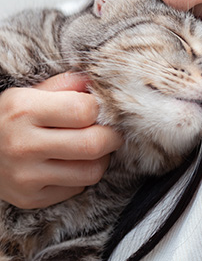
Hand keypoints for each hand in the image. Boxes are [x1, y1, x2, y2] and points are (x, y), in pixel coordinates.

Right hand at [0, 72, 122, 208]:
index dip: (99, 108)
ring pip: (91, 172)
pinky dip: (82, 175)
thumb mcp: (28, 92)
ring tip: (91, 147)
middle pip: (93, 145)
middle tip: (111, 131)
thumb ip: (64, 84)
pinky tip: (71, 163)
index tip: (98, 109)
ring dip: (101, 158)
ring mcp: (26, 176)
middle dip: (112, 136)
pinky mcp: (31, 198)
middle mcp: (23, 145)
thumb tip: (96, 84)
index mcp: (24, 110)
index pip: (84, 110)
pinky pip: (77, 188)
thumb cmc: (9, 117)